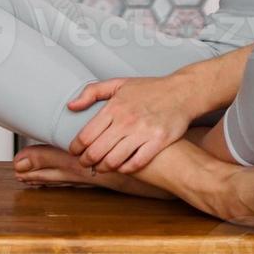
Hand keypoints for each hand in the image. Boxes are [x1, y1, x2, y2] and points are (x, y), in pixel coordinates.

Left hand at [65, 75, 191, 174]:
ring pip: (114, 160)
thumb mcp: (118, 84)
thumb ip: (91, 92)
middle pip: (96, 151)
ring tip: (100, 167)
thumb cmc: (150, 88)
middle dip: (86, 161)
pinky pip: (136, 163)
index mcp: (114, 107)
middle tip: (85, 163)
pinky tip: (121, 167)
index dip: (76, 148)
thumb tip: (71, 106)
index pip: (86, 135)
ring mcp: (143, 133)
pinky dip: (124, 169)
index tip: (75, 151)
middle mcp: (126, 121)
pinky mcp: (158, 142)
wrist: (182, 92)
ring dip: (103, 168)